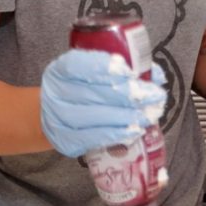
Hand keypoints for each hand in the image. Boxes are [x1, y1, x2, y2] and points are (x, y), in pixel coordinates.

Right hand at [40, 49, 166, 157]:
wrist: (51, 118)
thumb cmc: (78, 91)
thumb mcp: (89, 74)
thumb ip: (117, 70)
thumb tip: (155, 74)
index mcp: (60, 70)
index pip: (78, 65)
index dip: (104, 67)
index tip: (130, 72)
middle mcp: (56, 93)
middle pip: (94, 92)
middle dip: (128, 93)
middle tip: (154, 95)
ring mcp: (59, 119)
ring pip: (96, 115)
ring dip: (127, 115)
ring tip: (149, 114)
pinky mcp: (67, 141)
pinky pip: (94, 137)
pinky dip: (117, 133)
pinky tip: (134, 130)